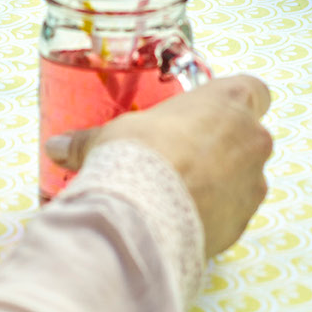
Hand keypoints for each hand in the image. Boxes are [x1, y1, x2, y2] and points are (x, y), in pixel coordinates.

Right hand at [49, 75, 274, 256]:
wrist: (146, 216)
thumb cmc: (138, 156)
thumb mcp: (110, 138)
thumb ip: (89, 141)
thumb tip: (56, 146)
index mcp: (230, 102)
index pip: (255, 90)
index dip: (234, 101)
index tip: (211, 111)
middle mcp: (252, 138)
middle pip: (249, 135)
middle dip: (224, 144)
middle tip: (186, 153)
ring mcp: (253, 182)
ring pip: (245, 176)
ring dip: (222, 181)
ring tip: (180, 191)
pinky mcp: (244, 221)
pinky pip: (234, 211)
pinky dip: (216, 213)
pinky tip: (183, 218)